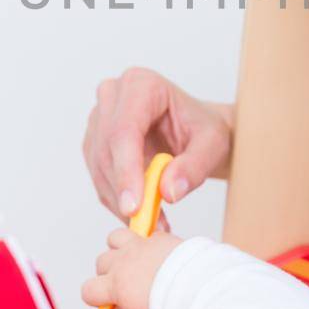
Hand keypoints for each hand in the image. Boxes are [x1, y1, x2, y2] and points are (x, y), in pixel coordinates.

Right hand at [80, 226, 182, 308]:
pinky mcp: (154, 237)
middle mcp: (121, 262)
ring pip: (114, 239)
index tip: (106, 301)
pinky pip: (140, 234)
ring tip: (133, 259)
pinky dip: (143, 242)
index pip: (88, 290)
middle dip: (108, 272)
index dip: (94, 297)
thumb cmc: (167, 304)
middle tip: (125, 281)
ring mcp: (136, 246)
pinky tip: (153, 253)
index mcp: (114, 285)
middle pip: (100, 262)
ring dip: (119, 248)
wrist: (192, 285)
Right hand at [83, 67, 233, 221]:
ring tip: (152, 223)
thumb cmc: (204, 130)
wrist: (197, 131)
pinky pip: (99, 177)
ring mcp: (100, 117)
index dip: (126, 171)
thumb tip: (168, 191)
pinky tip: (141, 214)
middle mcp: (114, 95)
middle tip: (148, 224)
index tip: (135, 207)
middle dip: (124, 192)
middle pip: (107, 150)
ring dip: (121, 200)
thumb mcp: (213, 145)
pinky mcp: (95, 141)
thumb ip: (194, 167)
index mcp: (141, 85)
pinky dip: (118, 200)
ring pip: (99, 167)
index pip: (124, 131)